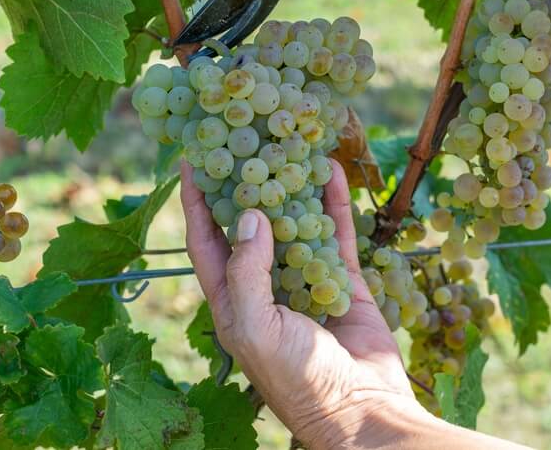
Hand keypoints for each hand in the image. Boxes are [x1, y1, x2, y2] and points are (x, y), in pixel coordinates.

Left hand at [181, 160, 426, 447]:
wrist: (361, 409)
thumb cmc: (298, 379)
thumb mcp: (257, 327)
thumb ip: (248, 271)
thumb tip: (250, 214)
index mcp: (233, 302)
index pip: (206, 242)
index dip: (195, 203)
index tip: (190, 160)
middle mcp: (265, 287)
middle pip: (250, 225)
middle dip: (244, 184)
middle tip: (243, 140)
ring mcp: (305, 281)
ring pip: (294, 223)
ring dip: (291, 186)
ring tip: (287, 145)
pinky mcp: (343, 281)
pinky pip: (334, 233)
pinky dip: (332, 203)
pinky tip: (331, 170)